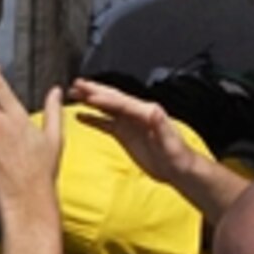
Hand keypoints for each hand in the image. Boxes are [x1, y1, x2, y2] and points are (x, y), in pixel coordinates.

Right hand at [68, 78, 199, 185]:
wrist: (179, 170)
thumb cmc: (177, 156)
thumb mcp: (171, 142)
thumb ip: (162, 126)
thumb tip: (154, 110)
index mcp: (147, 112)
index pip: (123, 103)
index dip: (106, 99)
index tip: (89, 96)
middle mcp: (136, 114)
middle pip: (112, 98)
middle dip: (94, 90)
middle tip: (77, 83)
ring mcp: (129, 123)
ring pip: (106, 107)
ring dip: (90, 100)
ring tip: (74, 93)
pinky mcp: (124, 134)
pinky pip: (105, 123)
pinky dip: (92, 118)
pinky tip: (80, 115)